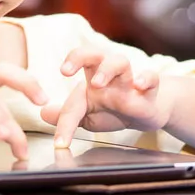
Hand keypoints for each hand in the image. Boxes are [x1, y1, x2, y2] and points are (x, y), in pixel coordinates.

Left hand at [39, 46, 171, 146]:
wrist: (147, 112)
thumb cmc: (114, 110)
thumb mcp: (89, 115)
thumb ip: (68, 115)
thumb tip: (43, 113)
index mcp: (90, 80)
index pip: (74, 95)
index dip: (64, 120)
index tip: (60, 142)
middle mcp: (107, 75)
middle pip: (93, 52)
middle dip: (78, 57)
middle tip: (65, 71)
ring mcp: (128, 80)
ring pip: (119, 61)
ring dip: (107, 69)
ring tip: (98, 83)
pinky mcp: (149, 89)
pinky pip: (151, 76)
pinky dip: (145, 78)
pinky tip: (138, 85)